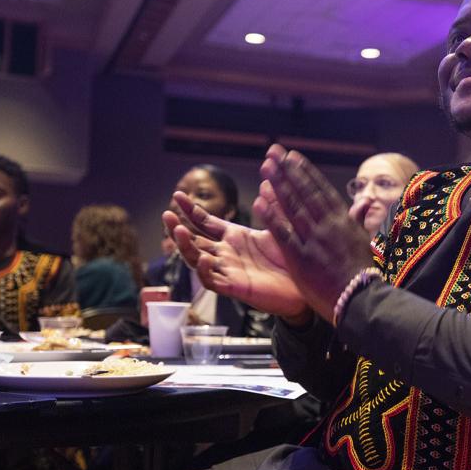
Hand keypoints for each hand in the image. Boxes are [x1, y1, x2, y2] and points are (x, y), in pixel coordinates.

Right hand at [164, 191, 308, 320]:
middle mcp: (226, 253)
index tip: (177, 195)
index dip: (190, 209)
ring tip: (179, 231)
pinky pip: (212, 281)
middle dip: (178, 228)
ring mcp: (228, 270)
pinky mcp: (234, 287)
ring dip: (186, 246)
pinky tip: (202, 258)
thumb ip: (272, 206)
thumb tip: (268, 182)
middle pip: (194, 240)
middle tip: (166, 214)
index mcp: (234, 237)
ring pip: (196, 259)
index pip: (205, 222)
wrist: (303, 287)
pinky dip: (204, 271)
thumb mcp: (280, 228)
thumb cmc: (290, 259)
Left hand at [255, 144, 373, 322]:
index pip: (320, 190)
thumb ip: (358, 219)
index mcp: (342, 220)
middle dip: (287, 171)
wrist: (360, 299)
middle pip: (304, 192)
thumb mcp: (363, 240)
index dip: (305, 171)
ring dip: (278, 185)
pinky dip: (272, 216)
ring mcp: (314, 240)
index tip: (292, 156)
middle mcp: (328, 225)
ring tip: (266, 167)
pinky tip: (260, 201)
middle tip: (273, 152)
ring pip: (293, 207)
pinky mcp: (301, 258)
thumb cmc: (361, 272)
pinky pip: (283, 233)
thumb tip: (364, 201)